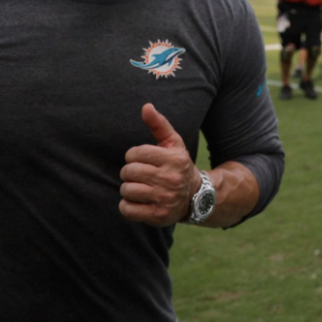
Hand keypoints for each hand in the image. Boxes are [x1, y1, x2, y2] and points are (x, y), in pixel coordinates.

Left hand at [119, 103, 200, 225]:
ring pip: (126, 190)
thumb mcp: (173, 143)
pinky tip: (138, 201)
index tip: (142, 160)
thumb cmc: (177, 165)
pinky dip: (128, 206)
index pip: (135, 153)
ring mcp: (165, 198)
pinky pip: (127, 209)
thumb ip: (159, 124)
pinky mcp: (158, 215)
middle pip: (129, 172)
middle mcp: (171, 179)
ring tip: (140, 188)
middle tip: (140, 175)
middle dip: (130, 172)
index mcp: (174, 159)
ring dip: (129, 189)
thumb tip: (146, 106)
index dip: (134, 156)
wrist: (195, 196)